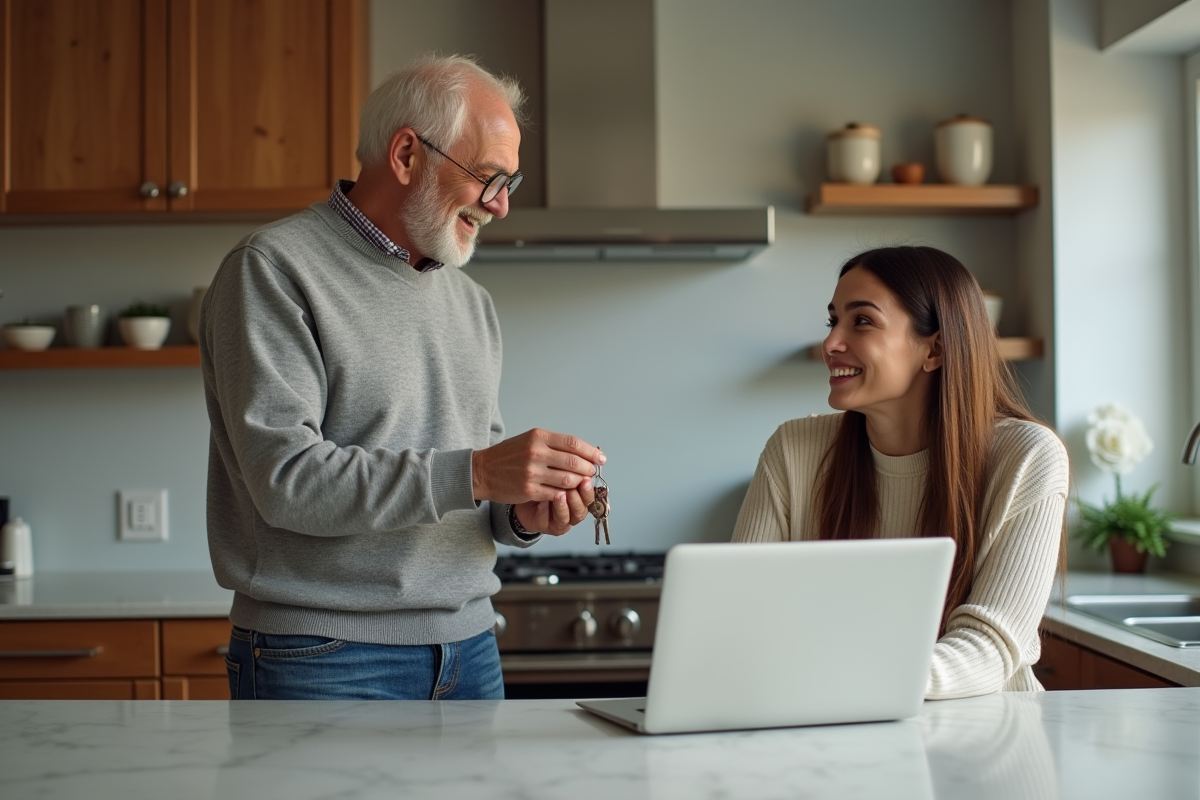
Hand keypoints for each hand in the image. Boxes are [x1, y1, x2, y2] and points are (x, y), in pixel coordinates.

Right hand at [473, 429, 603, 533]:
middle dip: (588, 468)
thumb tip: (581, 451)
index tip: (600, 458)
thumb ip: (553, 444)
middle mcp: (536, 452)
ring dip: (579, 483)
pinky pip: (556, 493)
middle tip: (592, 472)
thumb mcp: (528, 440)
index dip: (590, 451)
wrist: (482, 471)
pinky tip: (566, 493)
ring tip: (581, 482)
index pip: (573, 443)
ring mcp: (532, 472)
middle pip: (573, 462)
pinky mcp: (529, 490)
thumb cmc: (507, 456)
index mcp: (538, 437)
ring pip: (568, 479)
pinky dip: (564, 494)